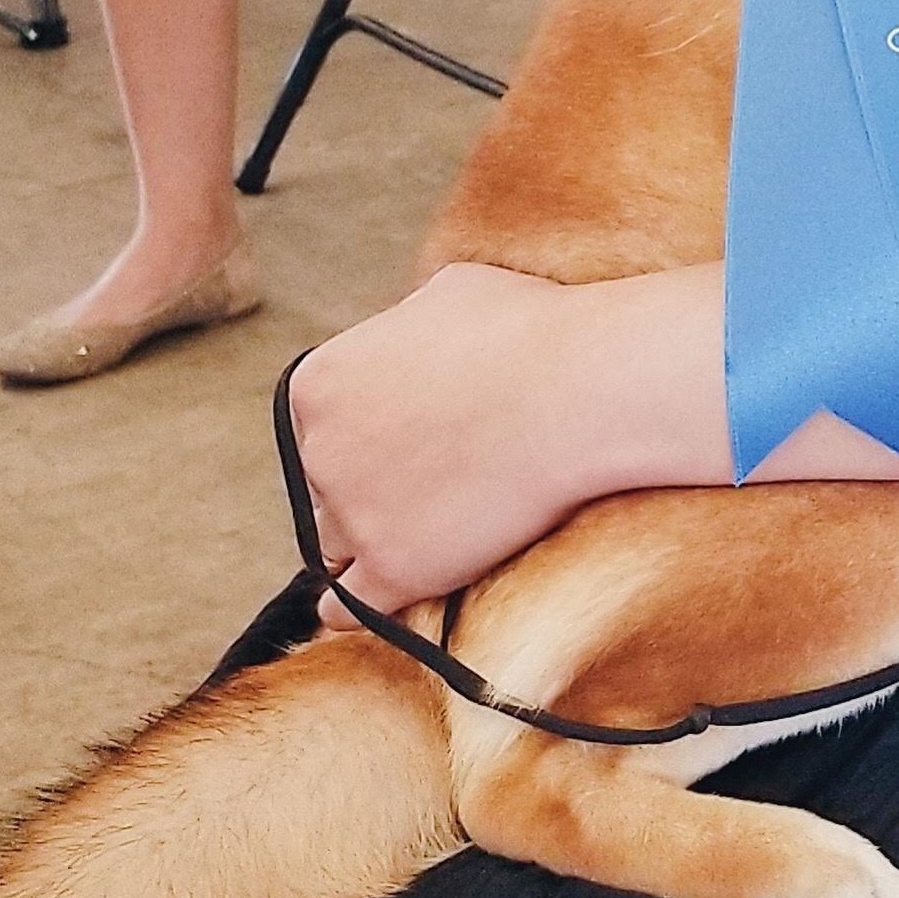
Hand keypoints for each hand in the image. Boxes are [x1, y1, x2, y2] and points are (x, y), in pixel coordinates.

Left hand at [288, 262, 605, 613]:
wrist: (578, 390)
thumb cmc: (527, 329)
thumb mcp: (446, 292)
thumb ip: (405, 323)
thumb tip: (412, 334)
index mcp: (322, 380)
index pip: (322, 417)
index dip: (367, 424)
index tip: (410, 430)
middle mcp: (320, 449)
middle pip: (328, 478)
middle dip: (368, 477)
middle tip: (428, 475)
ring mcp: (352, 514)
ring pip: (334, 540)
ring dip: (365, 538)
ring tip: (410, 535)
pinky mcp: (392, 569)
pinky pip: (348, 605)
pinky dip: (355, 606)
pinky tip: (370, 601)